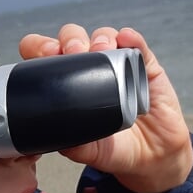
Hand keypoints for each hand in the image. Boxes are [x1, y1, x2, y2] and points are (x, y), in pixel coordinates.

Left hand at [18, 25, 192, 192]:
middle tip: (73, 52)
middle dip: (70, 40)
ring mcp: (118, 63)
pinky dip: (130, 38)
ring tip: (100, 50)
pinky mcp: (144, 65)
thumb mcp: (89, 151)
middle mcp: (90, 67)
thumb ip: (72, 143)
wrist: (151, 156)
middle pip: (73, 38)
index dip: (41, 48)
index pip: (46, 54)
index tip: (45, 55)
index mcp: (68, 82)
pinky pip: (137, 44)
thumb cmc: (115, 148)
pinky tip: (126, 39)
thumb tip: (54, 135)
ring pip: (103, 36)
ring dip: (100, 38)